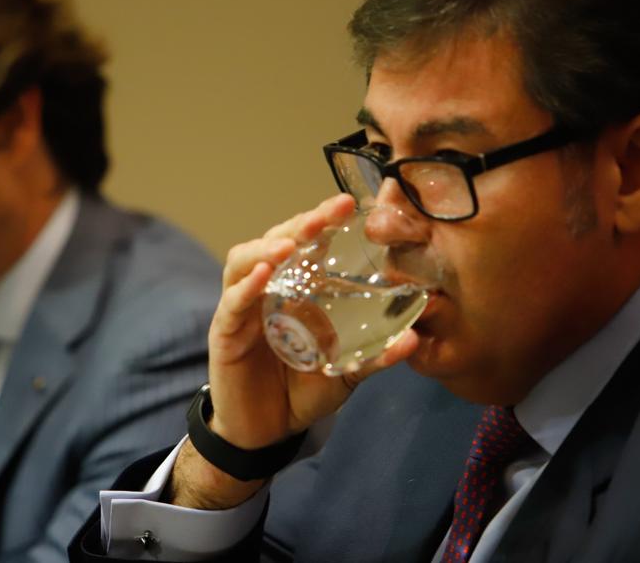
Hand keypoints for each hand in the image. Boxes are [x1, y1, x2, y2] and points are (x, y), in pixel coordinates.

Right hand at [169, 194, 420, 509]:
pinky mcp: (225, 333)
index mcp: (295, 290)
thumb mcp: (345, 372)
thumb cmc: (301, 392)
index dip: (322, 220)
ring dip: (267, 247)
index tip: (349, 204)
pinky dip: (246, 287)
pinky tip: (264, 276)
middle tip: (328, 213)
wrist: (266, 434)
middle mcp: (266, 289)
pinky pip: (232, 303)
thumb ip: (374, 356)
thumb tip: (414, 339)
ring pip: (243, 261)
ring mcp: (242, 308)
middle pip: (275, 241)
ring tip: (291, 243)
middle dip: (300, 222)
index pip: (306, 242)